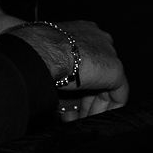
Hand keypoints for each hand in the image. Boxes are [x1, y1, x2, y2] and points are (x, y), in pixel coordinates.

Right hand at [9, 20, 129, 120]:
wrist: (40, 50)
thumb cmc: (34, 49)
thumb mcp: (46, 56)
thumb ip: (57, 67)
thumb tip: (54, 82)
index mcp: (82, 31)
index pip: (86, 60)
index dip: (78, 84)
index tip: (67, 100)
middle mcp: (99, 39)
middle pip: (97, 75)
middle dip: (85, 99)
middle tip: (72, 116)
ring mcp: (109, 53)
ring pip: (107, 87)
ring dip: (92, 108)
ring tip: (76, 121)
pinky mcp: (115, 69)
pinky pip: (118, 95)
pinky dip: (107, 109)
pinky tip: (94, 119)